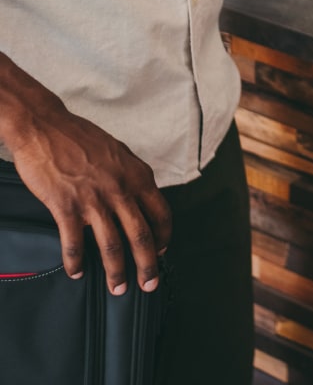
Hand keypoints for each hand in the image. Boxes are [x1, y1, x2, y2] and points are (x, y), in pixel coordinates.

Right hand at [7, 95, 170, 294]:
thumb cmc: (82, 139)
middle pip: (141, 234)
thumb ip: (131, 178)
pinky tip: (76, 273)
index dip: (163, 236)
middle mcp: (120, 188)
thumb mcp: (119, 154)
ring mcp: (94, 199)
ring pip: (112, 244)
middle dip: (148, 264)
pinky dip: (76, 262)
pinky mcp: (66, 206)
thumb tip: (140, 200)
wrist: (46, 127)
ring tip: (118, 288)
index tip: (162, 251)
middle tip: (150, 284)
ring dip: (117, 271)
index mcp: (137, 175)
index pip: (161, 212)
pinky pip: (74, 242)